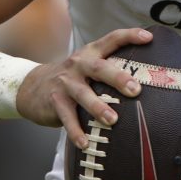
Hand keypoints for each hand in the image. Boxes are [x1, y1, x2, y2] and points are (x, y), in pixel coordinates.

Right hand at [16, 27, 152, 148]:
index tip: (148, 38)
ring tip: (112, 120)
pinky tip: (85, 143)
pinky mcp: (55, 101)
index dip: (130, 36)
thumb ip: (109, 69)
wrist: (32, 86)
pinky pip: (67, 118)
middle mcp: (78, 65)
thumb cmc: (72, 79)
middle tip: (136, 90)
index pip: (112, 40)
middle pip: (100, 68)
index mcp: (91, 53)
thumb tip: (146, 82)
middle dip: (118, 78)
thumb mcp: (87, 67)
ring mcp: (66, 83)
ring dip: (98, 107)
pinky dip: (76, 131)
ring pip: (83, 94)